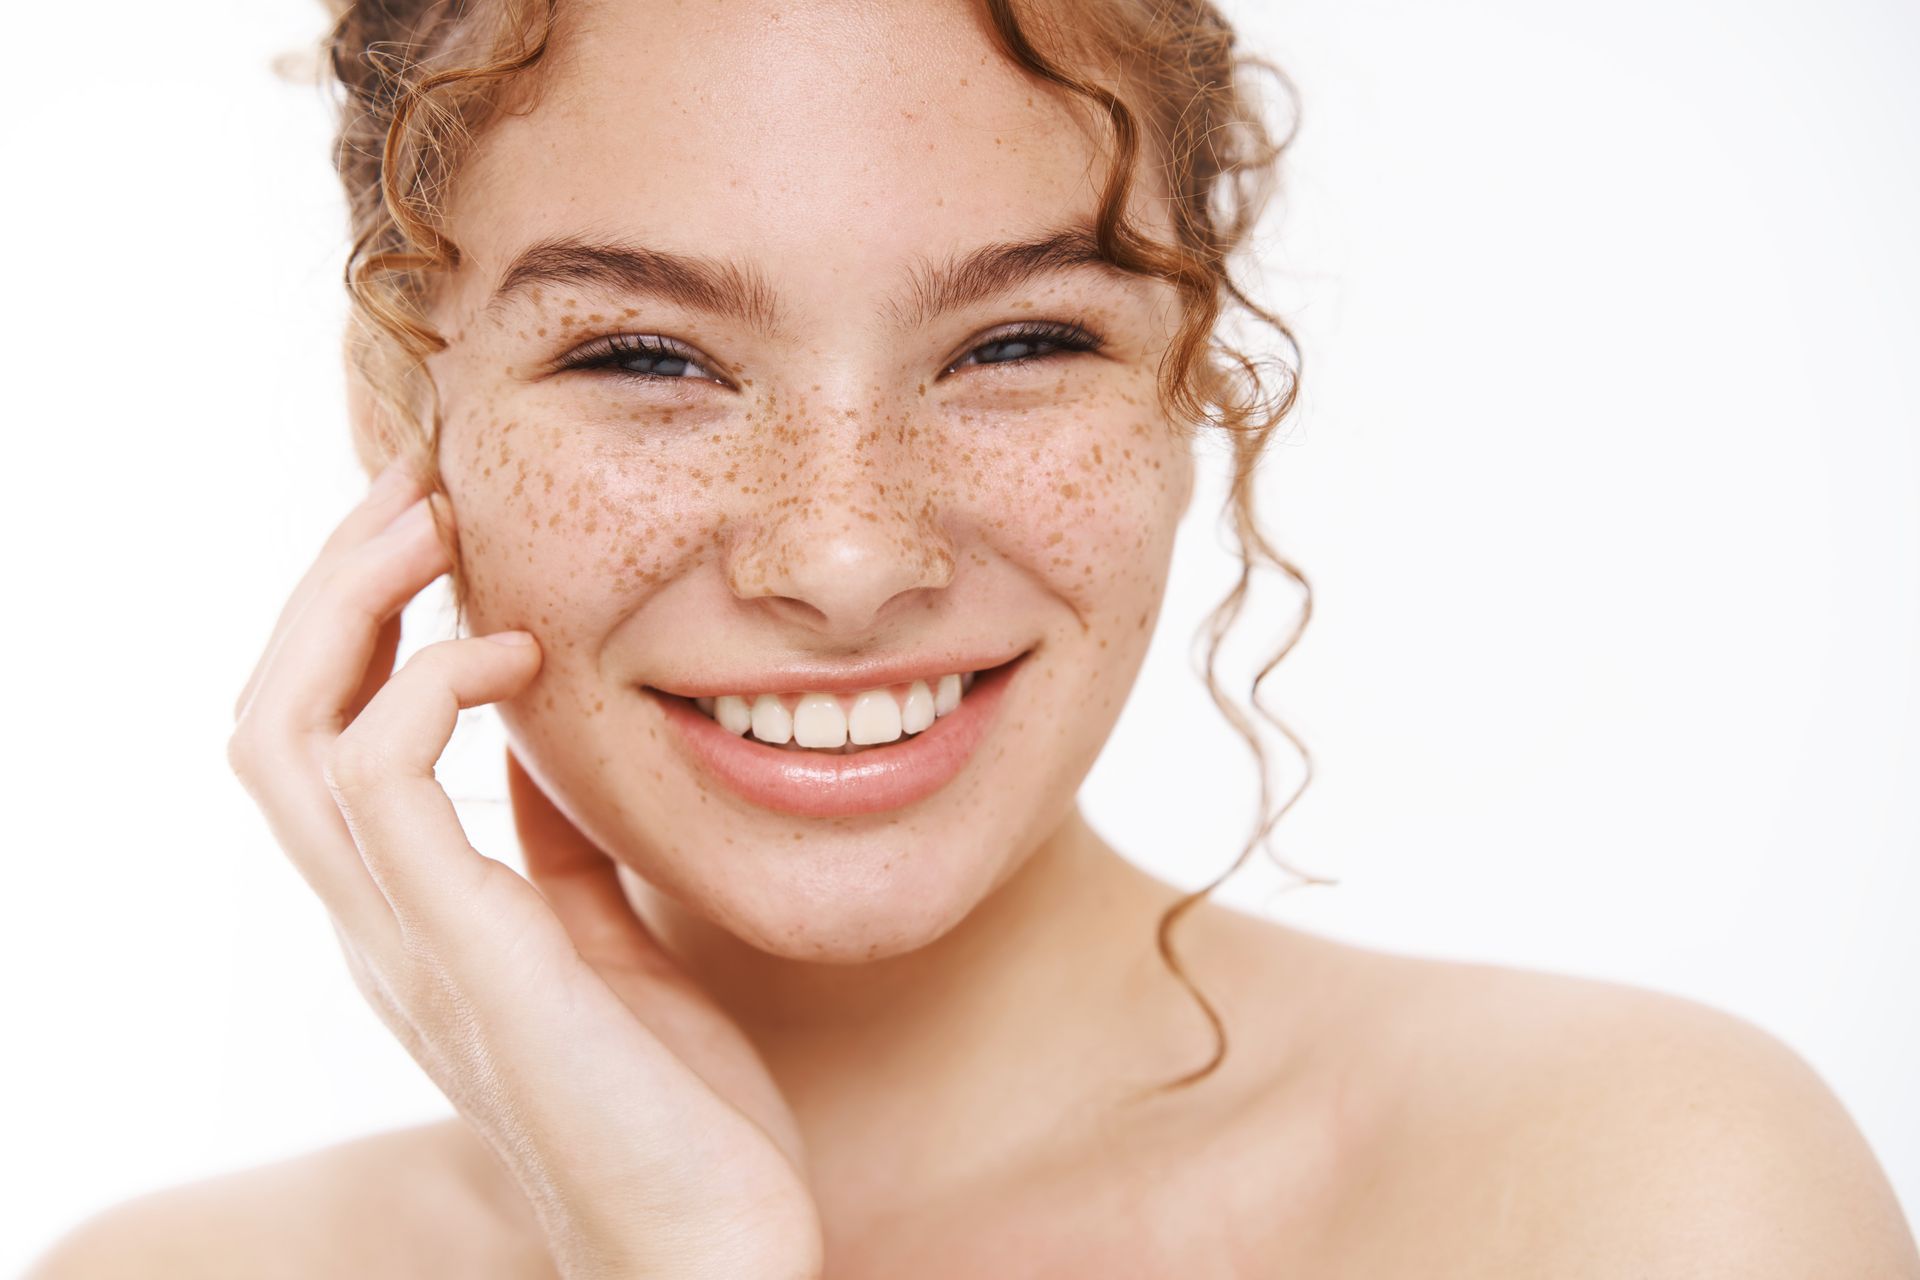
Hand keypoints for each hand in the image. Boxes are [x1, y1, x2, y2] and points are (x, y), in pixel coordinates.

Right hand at [226, 464, 822, 1278]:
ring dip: (352, 604)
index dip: (361, 624)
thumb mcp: (606, 947)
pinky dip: (426, 686)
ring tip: (435, 522)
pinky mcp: (461, 953)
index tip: (444, 529)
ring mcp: (402, 943)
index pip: (323, 741)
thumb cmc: (674, 1113)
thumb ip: (553, 854)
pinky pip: (377, 780)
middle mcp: (378, 926)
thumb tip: (542, 749)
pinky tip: (513, 651)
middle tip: (418, 484)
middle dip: (332, 584)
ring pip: (287, 731)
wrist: (710, 1252)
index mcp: (413, 921)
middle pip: (272, 714)